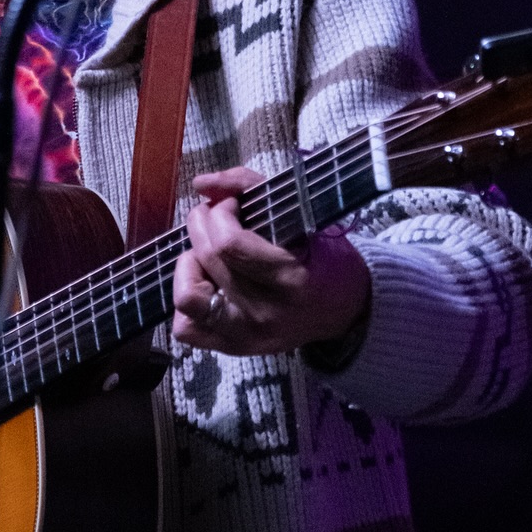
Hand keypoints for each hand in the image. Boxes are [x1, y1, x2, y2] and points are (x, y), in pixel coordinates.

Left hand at [171, 167, 370, 359]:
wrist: (345, 310)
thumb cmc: (322, 257)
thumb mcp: (300, 213)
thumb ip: (249, 186)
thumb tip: (201, 183)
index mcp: (290, 278)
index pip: (229, 243)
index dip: (220, 212)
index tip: (232, 204)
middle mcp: (266, 312)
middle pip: (208, 259)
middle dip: (202, 224)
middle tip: (217, 218)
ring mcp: (247, 335)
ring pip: (188, 297)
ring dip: (189, 264)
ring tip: (207, 255)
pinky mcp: (233, 348)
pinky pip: (186, 329)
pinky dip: (189, 300)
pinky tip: (207, 283)